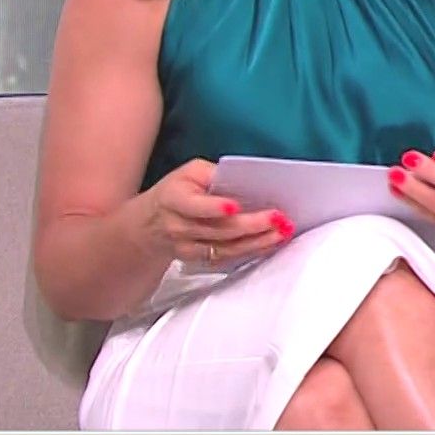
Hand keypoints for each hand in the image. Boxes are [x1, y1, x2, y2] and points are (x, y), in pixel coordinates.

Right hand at [141, 158, 292, 265]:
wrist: (152, 224)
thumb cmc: (178, 191)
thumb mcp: (190, 173)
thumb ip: (214, 174)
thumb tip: (248, 178)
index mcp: (174, 199)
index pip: (193, 205)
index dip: (213, 207)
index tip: (234, 205)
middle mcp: (179, 226)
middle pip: (218, 229)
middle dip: (250, 224)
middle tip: (278, 218)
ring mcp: (189, 248)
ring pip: (226, 248)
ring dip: (257, 241)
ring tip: (282, 231)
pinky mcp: (200, 261)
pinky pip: (229, 259)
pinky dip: (252, 251)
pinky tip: (271, 243)